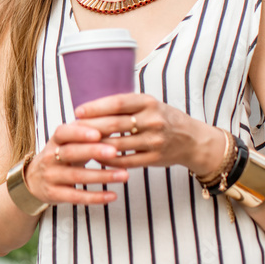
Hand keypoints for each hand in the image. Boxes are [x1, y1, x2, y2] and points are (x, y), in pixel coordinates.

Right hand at [25, 121, 130, 205]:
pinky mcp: (55, 195)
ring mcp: (51, 176)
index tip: (99, 132)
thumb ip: (86, 133)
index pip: (64, 133)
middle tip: (115, 151)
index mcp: (55, 140)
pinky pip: (76, 197)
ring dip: (102, 176)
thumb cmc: (60, 156)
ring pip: (76, 176)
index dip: (79, 132)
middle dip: (93, 151)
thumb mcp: (67, 142)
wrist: (34, 180)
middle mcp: (49, 157)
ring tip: (125, 175)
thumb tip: (116, 122)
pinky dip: (95, 197)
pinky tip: (113, 195)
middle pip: (70, 152)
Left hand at [73, 92, 220, 173]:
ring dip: (96, 146)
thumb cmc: (162, 118)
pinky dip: (109, 160)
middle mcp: (153, 120)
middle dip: (91, 128)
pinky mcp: (155, 158)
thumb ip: (126, 105)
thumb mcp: (149, 104)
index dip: (96, 107)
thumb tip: (91, 107)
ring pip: (118, 145)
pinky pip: (126, 162)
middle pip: (115, 125)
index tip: (78, 111)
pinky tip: (96, 157)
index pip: (118, 103)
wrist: (191, 139)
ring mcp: (154, 141)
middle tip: (73, 130)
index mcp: (148, 102)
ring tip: (79, 145)